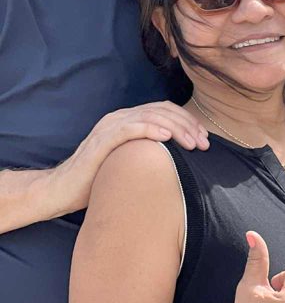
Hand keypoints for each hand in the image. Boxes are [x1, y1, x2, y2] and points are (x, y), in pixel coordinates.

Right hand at [51, 101, 209, 214]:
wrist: (61, 191)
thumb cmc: (98, 180)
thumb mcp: (129, 162)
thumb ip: (148, 153)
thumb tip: (181, 160)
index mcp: (127, 120)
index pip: (165, 111)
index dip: (187, 122)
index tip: (204, 139)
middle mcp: (120, 118)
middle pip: (162, 111)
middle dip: (188, 125)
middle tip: (204, 143)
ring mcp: (110, 127)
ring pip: (151, 117)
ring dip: (176, 128)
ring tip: (193, 143)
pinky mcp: (102, 140)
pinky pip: (131, 128)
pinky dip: (152, 129)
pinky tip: (167, 137)